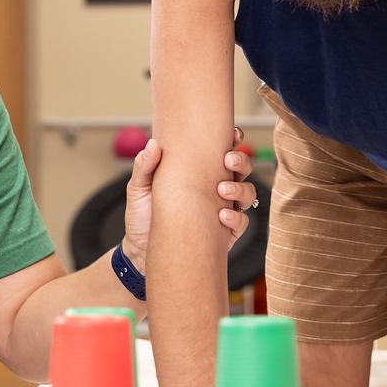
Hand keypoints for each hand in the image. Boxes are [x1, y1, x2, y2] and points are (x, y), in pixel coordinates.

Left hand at [120, 129, 257, 263]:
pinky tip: (222, 215)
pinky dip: (236, 217)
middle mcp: (215, 189)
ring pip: (247, 194)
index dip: (232, 140)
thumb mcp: (139, 189)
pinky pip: (241, 223)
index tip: (232, 134)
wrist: (141, 252)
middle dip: (241, 161)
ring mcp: (223, 210)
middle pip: (241, 169)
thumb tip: (154, 144)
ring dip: (240, 188)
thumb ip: (145, 166)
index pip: (221, 152)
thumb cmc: (142, 217)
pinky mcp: (224, 234)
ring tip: (222, 189)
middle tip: (227, 160)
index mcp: (199, 174)